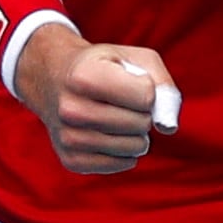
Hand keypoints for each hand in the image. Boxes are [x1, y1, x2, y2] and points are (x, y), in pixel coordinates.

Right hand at [13, 29, 177, 175]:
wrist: (53, 79)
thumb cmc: (103, 67)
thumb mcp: (134, 58)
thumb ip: (162, 85)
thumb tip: (168, 127)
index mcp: (84, 76)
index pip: (146, 96)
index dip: (147, 89)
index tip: (129, 81)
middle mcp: (71, 109)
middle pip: (141, 124)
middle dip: (142, 113)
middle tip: (122, 101)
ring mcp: (68, 137)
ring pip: (134, 148)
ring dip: (136, 134)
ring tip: (117, 117)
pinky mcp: (71, 160)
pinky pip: (121, 164)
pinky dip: (125, 152)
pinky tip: (110, 135)